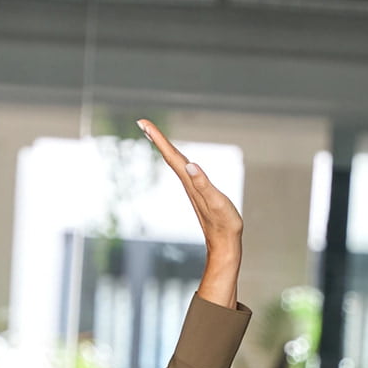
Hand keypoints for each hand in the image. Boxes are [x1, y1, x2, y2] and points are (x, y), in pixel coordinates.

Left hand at [138, 118, 242, 308]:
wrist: (224, 244)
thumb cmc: (224, 224)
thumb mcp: (217, 202)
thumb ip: (203, 184)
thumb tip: (190, 165)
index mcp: (190, 182)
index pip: (172, 156)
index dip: (159, 138)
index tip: (143, 123)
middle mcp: (188, 183)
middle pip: (170, 156)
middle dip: (157, 139)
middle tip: (143, 123)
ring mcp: (192, 188)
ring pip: (175, 163)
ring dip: (164, 147)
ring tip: (154, 135)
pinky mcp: (198, 192)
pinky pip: (184, 170)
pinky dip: (177, 159)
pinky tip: (179, 159)